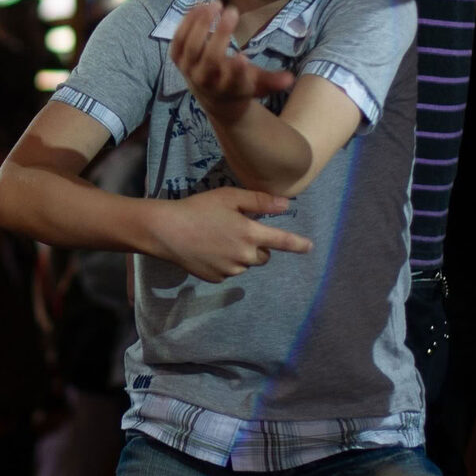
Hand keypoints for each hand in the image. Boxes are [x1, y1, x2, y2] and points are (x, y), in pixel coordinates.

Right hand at [148, 186, 309, 282]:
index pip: (283, 241)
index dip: (298, 244)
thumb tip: (286, 206)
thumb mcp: (229, 197)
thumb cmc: (198, 208)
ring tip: (217, 239)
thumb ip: (260, 202)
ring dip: (240, 255)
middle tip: (237, 231)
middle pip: (263, 256)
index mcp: (250, 234)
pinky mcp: (216, 278)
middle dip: (257, 246)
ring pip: (245, 264)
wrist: (166, 231)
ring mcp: (230, 270)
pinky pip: (228, 271)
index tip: (309, 247)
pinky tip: (208, 250)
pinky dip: (224, 263)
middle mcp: (244, 256)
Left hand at [170, 1, 295, 123]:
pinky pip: (179, 39)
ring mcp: (188, 69)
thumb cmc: (240, 85)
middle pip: (210, 59)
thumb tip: (290, 79)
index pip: (230, 82)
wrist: (213, 98)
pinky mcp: (177, 59)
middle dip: (221, 35)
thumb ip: (273, 81)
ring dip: (202, 22)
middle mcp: (205, 80)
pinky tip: (201, 6)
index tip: (244, 56)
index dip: (236, 71)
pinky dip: (188, 22)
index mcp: (227, 88)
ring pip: (191, 46)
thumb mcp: (258, 85)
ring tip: (217, 3)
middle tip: (233, 11)